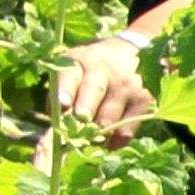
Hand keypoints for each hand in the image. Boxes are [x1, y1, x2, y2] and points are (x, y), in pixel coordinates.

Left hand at [37, 32, 151, 164]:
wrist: (129, 52)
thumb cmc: (90, 70)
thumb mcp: (73, 71)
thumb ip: (59, 96)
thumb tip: (51, 135)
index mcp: (78, 62)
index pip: (70, 75)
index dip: (65, 89)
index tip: (62, 104)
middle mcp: (102, 70)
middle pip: (93, 91)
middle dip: (86, 108)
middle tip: (81, 119)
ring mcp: (125, 85)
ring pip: (109, 116)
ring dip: (98, 133)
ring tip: (91, 139)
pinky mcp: (142, 100)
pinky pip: (126, 129)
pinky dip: (116, 141)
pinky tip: (109, 142)